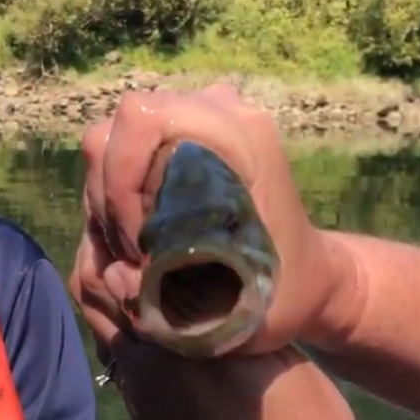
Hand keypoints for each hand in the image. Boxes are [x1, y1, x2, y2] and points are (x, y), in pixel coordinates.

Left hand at [70, 181, 368, 419]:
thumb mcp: (265, 351)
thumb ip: (208, 311)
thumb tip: (155, 276)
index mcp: (163, 347)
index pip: (102, 282)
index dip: (103, 242)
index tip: (119, 215)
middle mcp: (137, 375)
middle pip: (93, 307)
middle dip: (100, 268)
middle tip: (127, 238)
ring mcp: (140, 407)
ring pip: (108, 340)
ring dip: (115, 306)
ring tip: (148, 277)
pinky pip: (126, 370)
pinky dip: (131, 339)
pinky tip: (165, 327)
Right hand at [72, 84, 347, 353]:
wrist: (310, 280)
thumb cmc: (283, 295)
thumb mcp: (237, 308)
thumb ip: (172, 298)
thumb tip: (114, 277)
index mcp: (239, 135)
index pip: (140, 120)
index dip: (121, 182)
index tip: (139, 245)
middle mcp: (215, 112)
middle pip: (112, 136)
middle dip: (109, 202)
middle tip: (134, 256)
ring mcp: (194, 122)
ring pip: (108, 148)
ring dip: (108, 205)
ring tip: (136, 253)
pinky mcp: (180, 140)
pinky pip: (120, 158)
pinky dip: (116, 201)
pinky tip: (140, 238)